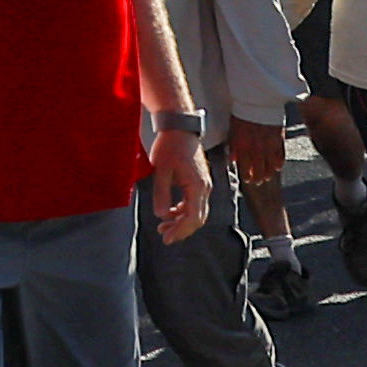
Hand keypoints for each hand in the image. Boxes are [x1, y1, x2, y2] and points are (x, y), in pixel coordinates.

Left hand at [140, 115, 209, 243]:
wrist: (179, 128)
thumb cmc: (170, 146)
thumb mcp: (161, 170)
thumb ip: (161, 193)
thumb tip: (161, 215)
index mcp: (198, 186)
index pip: (192, 217)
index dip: (180, 231)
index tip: (166, 238)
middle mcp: (205, 188)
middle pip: (197, 218)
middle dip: (181, 230)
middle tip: (164, 237)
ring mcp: (203, 184)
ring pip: (197, 211)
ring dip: (181, 221)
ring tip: (164, 227)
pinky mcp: (199, 181)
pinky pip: (194, 203)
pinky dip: (183, 211)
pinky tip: (170, 213)